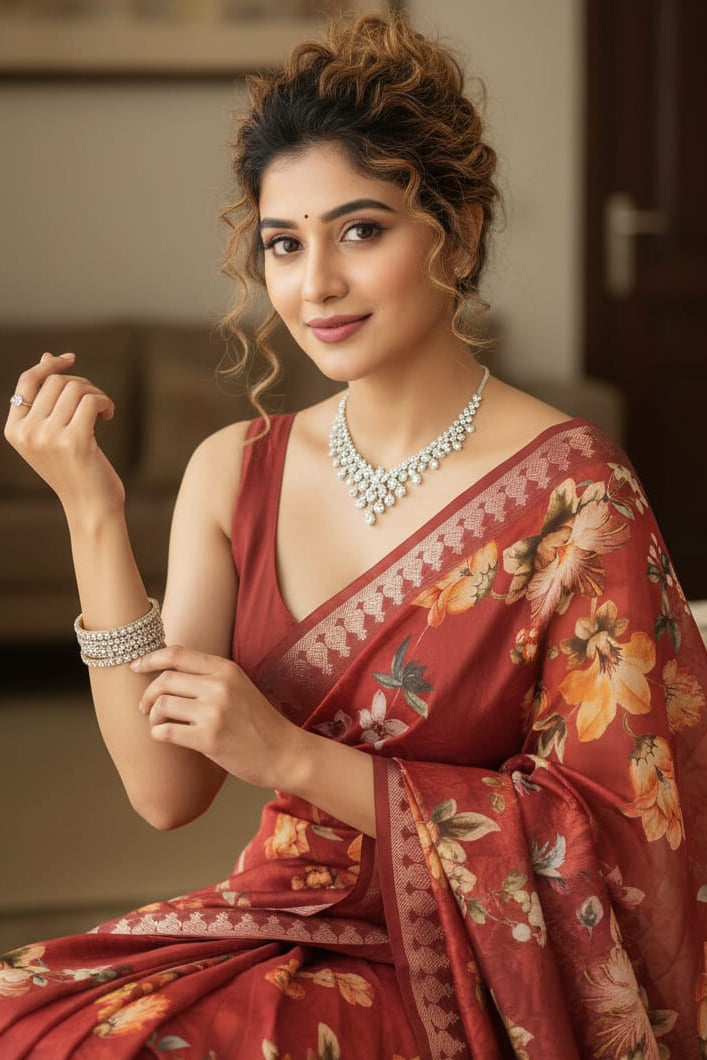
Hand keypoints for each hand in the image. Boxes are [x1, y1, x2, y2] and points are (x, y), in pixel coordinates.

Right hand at [4, 351, 123, 515]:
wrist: (90, 508)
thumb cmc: (75, 469)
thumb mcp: (53, 433)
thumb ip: (46, 399)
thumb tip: (47, 356)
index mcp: (15, 431)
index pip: (27, 381)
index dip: (49, 365)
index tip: (70, 359)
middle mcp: (28, 434)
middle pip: (56, 382)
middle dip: (81, 384)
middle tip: (96, 402)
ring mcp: (49, 438)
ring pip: (76, 389)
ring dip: (96, 394)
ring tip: (103, 410)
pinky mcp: (75, 441)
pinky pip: (92, 401)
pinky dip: (105, 402)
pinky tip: (109, 415)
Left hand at [133, 645, 304, 790]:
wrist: (285, 753)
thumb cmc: (259, 723)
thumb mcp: (240, 687)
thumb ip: (211, 677)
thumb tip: (169, 672)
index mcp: (226, 669)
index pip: (177, 654)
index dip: (151, 658)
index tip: (136, 667)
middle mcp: (219, 686)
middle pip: (164, 680)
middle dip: (147, 695)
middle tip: (145, 708)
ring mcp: (214, 712)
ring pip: (162, 705)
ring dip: (153, 716)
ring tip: (160, 724)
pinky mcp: (209, 739)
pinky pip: (166, 731)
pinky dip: (158, 734)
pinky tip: (166, 737)